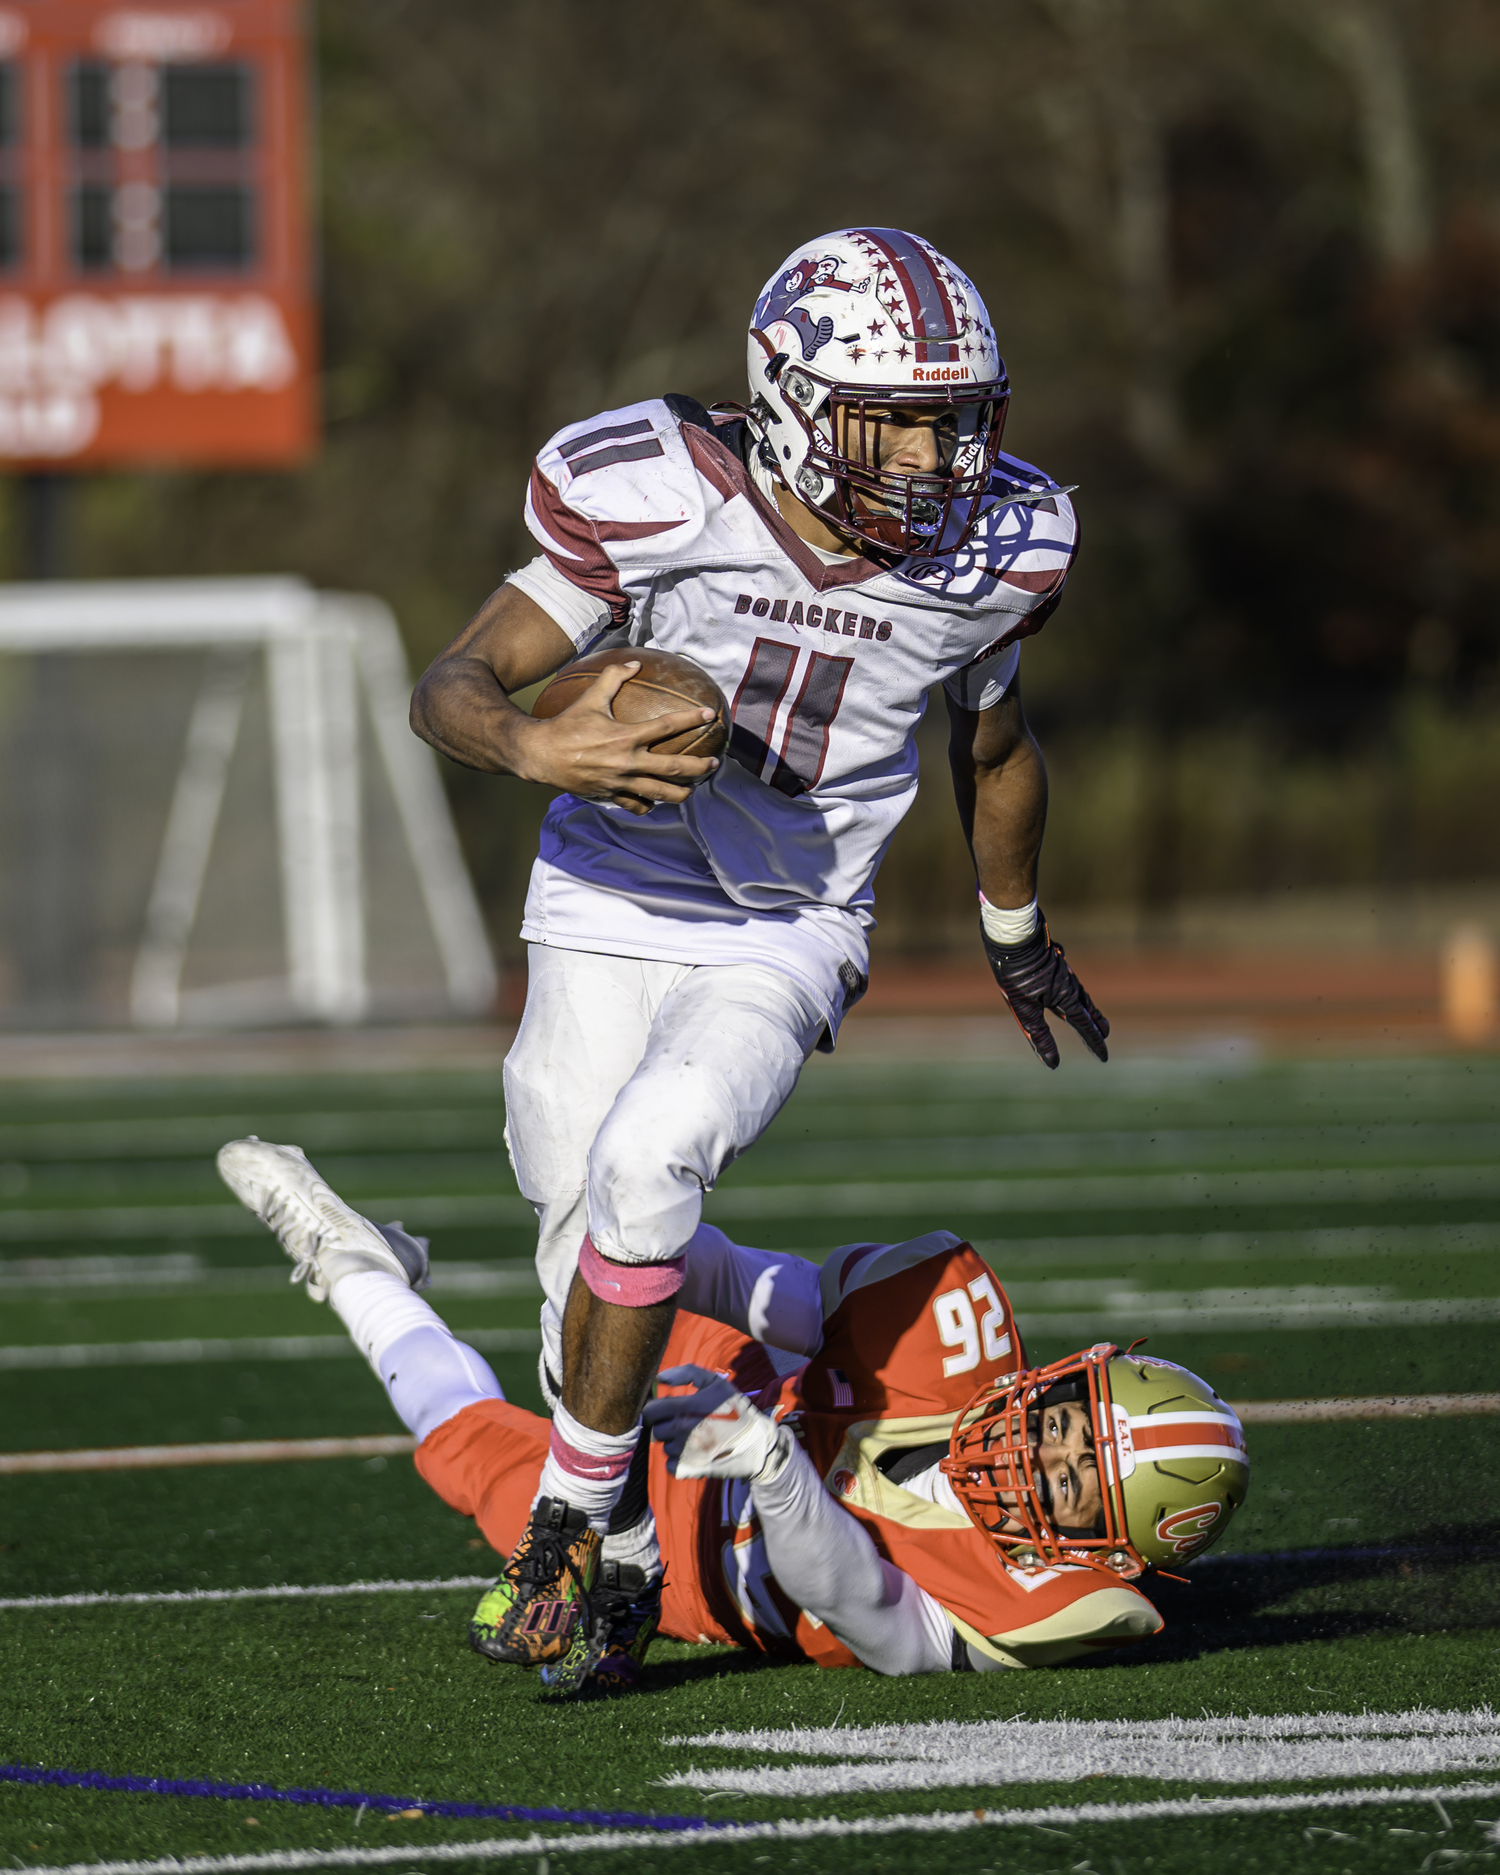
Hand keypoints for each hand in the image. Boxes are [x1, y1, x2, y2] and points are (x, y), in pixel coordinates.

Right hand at [514, 661, 719, 815]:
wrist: (540, 755)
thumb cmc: (566, 724)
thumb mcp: (590, 697)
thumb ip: (613, 677)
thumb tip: (634, 662)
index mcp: (626, 736)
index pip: (667, 726)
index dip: (691, 718)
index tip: (709, 715)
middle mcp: (627, 762)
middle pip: (674, 767)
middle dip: (699, 766)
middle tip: (714, 763)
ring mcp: (620, 782)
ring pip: (660, 793)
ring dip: (681, 792)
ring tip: (693, 789)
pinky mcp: (610, 795)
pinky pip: (636, 805)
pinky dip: (649, 805)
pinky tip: (656, 801)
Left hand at [641, 1364, 786, 1479]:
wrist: (756, 1442)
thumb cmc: (735, 1409)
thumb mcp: (716, 1383)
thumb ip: (686, 1374)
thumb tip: (660, 1378)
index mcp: (686, 1408)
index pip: (650, 1411)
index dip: (656, 1409)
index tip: (667, 1409)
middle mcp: (682, 1431)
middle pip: (655, 1429)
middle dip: (666, 1425)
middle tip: (685, 1422)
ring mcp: (685, 1452)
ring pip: (664, 1447)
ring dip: (674, 1442)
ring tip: (695, 1437)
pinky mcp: (690, 1470)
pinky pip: (671, 1465)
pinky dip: (678, 1460)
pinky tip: (694, 1452)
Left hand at [982, 915, 1109, 1069]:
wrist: (1014, 935)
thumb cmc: (1017, 974)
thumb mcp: (1025, 1009)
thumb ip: (1039, 1035)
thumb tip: (1052, 1063)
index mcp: (1065, 996)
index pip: (1083, 1025)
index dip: (1093, 1042)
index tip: (1104, 1057)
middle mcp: (1068, 983)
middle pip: (1086, 1007)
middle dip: (1095, 1022)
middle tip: (1105, 1033)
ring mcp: (1060, 970)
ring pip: (1077, 992)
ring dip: (1086, 1005)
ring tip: (1090, 1012)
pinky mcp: (1051, 960)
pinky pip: (1067, 979)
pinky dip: (1072, 989)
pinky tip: (1064, 983)